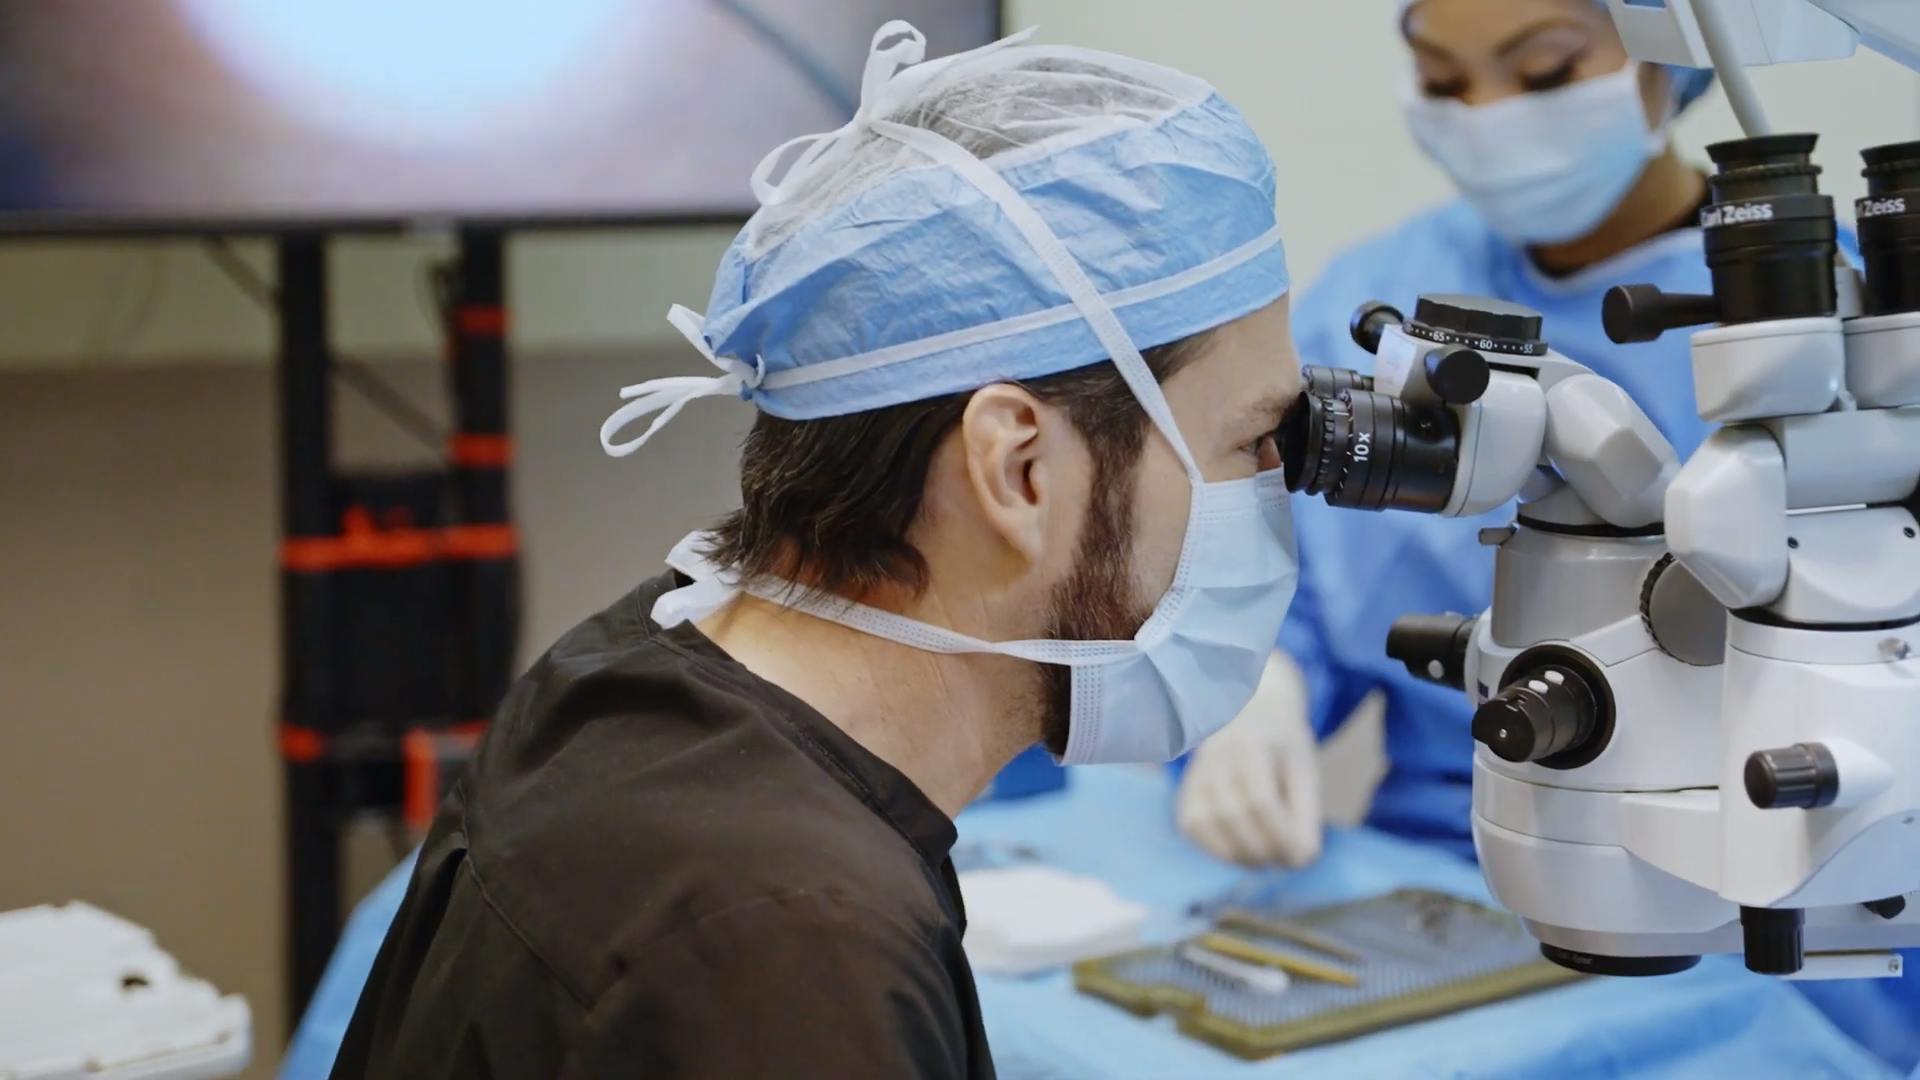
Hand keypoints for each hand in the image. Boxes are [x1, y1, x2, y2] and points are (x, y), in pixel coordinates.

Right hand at [1176, 651, 1323, 867]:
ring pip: (1207, 824)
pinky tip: (1240, 853)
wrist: (1249, 714)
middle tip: (1285, 862)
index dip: (1281, 835)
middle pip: (1233, 814)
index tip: (1302, 858)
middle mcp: (1215, 755)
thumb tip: (1301, 859)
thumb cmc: (1282, 749)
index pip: (1261, 799)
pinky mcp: (1185, 792)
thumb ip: (1306, 813)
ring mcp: (1195, 773)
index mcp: (1252, 744)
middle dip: (1263, 850)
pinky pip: (1192, 828)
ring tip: (1265, 860)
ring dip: (1239, 855)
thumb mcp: (1305, 771)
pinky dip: (1216, 850)